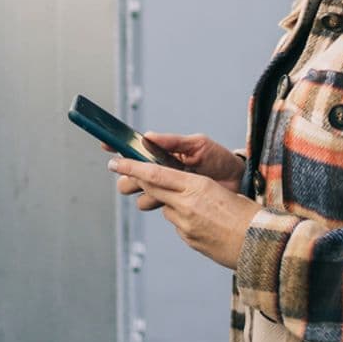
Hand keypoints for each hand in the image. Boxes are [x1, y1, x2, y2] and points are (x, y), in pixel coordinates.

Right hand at [96, 134, 244, 209]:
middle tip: (136, 176)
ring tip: (158, 188)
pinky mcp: (172, 204)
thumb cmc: (218, 158)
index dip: (117, 146)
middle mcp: (159, 171)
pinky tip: (168, 198)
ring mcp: (165, 189)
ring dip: (143, 190)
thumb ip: (173, 141)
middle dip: (128, 175)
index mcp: (162, 154)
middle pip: (129, 175)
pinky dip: (155, 201)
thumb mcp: (198, 144)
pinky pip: (153, 204)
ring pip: (138, 192)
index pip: (134, 150)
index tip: (105, 144)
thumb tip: (148, 136)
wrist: (238, 181)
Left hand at [108, 157, 261, 269]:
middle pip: (153, 189)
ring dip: (175, 205)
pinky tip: (209, 224)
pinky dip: (188, 221)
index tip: (115, 163)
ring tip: (204, 209)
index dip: (133, 168)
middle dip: (136, 180)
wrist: (261, 244)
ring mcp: (185, 226)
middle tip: (122, 173)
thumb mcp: (221, 191)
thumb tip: (180, 195)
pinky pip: (180, 225)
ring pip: (168, 208)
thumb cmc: (248, 213)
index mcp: (197, 186)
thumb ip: (197, 190)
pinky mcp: (189, 240)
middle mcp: (186, 206)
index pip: (157, 174)